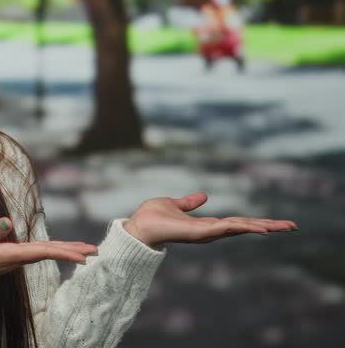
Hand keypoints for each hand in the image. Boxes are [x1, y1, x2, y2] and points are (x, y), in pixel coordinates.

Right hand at [0, 218, 96, 295]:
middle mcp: (11, 260)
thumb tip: (8, 222)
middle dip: (71, 252)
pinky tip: (50, 250)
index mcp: (7, 256)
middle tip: (94, 251)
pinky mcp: (2, 259)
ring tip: (80, 251)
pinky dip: (47, 251)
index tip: (85, 256)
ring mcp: (7, 261)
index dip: (65, 253)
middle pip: (47, 254)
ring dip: (61, 251)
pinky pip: (31, 254)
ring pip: (41, 254)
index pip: (43, 253)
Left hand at [123, 192, 297, 248]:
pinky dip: (241, 226)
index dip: (255, 222)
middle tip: (292, 225)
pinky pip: (224, 229)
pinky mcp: (199, 233)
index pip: (236, 222)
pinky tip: (257, 226)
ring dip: (260, 226)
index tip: (276, 223)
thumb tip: (204, 196)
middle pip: (244, 227)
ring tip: (283, 226)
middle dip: (268, 226)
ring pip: (239, 228)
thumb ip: (189, 203)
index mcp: (206, 225)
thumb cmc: (151, 217)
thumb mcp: (174, 205)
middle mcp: (210, 231)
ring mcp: (206, 234)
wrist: (137, 227)